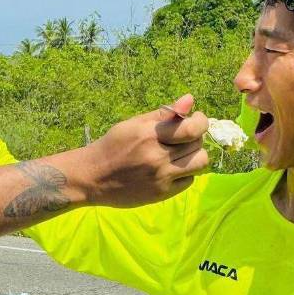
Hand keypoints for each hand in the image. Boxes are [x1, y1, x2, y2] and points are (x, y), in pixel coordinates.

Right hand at [81, 93, 209, 207]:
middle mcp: (157, 157)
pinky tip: (171, 170)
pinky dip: (185, 174)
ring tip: (182, 154)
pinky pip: (188, 181)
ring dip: (195, 156)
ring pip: (199, 163)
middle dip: (195, 138)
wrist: (92, 177)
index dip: (201, 122)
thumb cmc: (113, 146)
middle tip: (184, 138)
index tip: (197, 120)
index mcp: (150, 135)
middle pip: (197, 145)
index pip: (192, 129)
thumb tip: (190, 100)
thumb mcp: (134, 124)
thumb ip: (163, 114)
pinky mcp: (161, 193)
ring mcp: (160, 177)